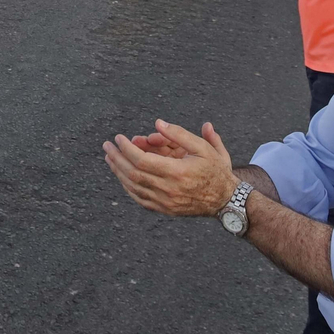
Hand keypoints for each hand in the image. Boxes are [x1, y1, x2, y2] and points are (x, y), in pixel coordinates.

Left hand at [103, 120, 237, 217]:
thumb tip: (158, 123)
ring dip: (118, 171)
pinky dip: (128, 186)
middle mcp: (169, 189)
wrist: (225, 200)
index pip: (143, 160)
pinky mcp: (164, 209)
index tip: (119, 138)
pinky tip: (122, 175)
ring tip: (110, 158)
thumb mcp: (204, 148)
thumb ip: (180, 134)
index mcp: (178, 172)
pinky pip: (139, 199)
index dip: (127, 149)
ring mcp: (165, 202)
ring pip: (133, 187)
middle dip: (117, 158)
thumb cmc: (216, 171)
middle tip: (107, 146)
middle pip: (133, 173)